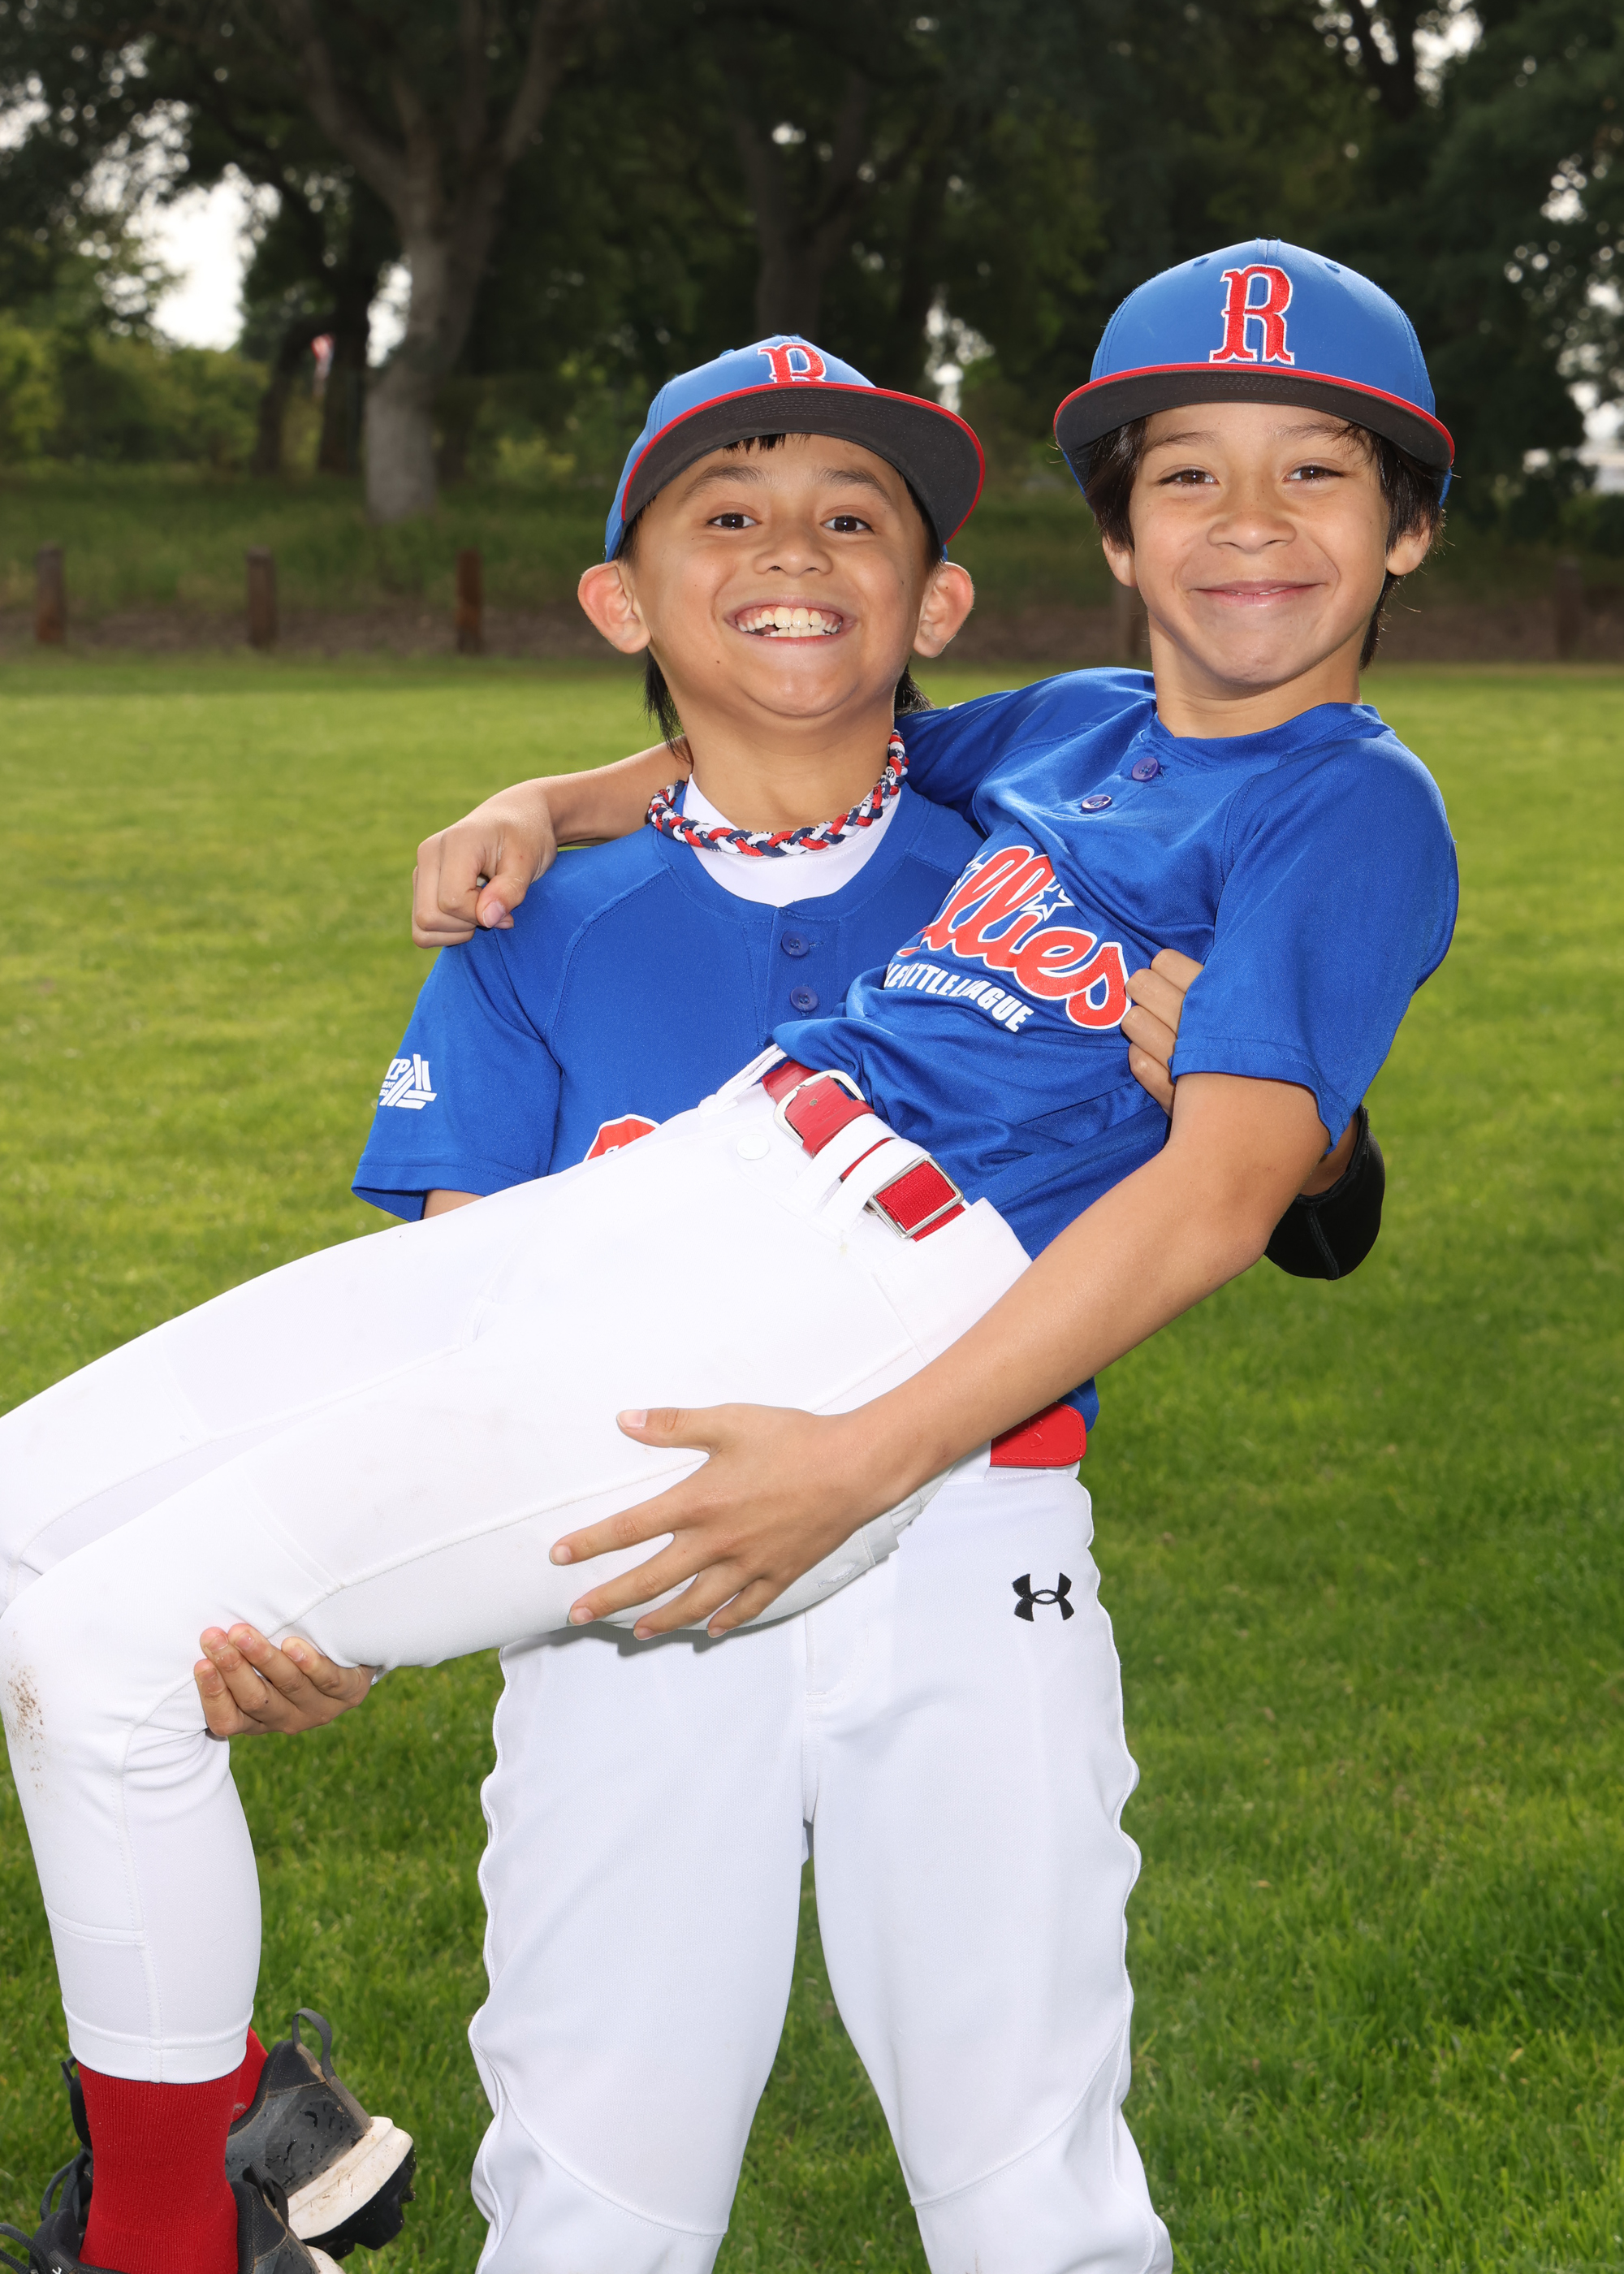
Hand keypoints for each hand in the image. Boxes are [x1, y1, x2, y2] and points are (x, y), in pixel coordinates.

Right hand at [194, 1623, 374, 1738]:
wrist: (350, 1659)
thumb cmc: (289, 1661)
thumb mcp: (260, 1670)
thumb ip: (236, 1660)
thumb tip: (199, 1634)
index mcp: (258, 1721)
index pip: (227, 1720)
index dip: (213, 1695)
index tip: (200, 1663)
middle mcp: (286, 1720)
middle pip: (255, 1699)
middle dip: (232, 1667)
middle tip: (214, 1637)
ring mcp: (319, 1709)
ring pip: (289, 1686)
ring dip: (263, 1658)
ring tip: (242, 1633)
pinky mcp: (349, 1694)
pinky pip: (329, 1681)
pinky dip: (310, 1664)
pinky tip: (293, 1645)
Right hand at [412, 783, 559, 947]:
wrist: (517, 818)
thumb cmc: (527, 837)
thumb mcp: (529, 861)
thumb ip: (509, 890)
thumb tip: (487, 919)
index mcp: (455, 843)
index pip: (453, 901)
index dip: (481, 915)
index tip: (508, 909)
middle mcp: (429, 854)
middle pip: (430, 917)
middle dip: (467, 926)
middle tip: (496, 909)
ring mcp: (421, 869)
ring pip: (421, 927)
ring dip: (456, 932)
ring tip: (483, 909)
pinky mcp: (421, 884)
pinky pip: (421, 928)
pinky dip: (446, 932)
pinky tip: (469, 915)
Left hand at [550, 1405, 902, 1639]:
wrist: (855, 1467)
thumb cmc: (793, 1438)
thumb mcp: (729, 1421)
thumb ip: (674, 1424)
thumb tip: (625, 1420)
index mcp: (698, 1503)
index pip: (630, 1528)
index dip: (591, 1544)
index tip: (559, 1557)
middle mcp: (717, 1543)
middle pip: (651, 1580)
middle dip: (610, 1599)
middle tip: (577, 1614)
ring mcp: (749, 1564)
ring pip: (695, 1604)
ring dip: (661, 1620)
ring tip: (637, 1632)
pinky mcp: (780, 1573)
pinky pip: (746, 1607)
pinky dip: (725, 1621)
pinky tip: (711, 1630)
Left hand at [1125, 951, 1361, 1195]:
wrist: (1293, 1125)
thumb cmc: (1282, 1058)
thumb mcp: (1265, 1016)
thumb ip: (1232, 991)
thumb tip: (1197, 966)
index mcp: (1226, 999)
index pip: (1169, 964)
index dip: (1163, 967)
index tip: (1163, 971)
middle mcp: (1202, 1026)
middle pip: (1146, 988)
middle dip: (1142, 987)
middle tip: (1144, 990)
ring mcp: (1187, 1062)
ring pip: (1137, 1024)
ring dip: (1137, 1022)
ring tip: (1142, 1021)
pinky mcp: (1176, 1098)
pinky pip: (1140, 1065)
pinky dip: (1139, 1057)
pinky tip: (1143, 1054)